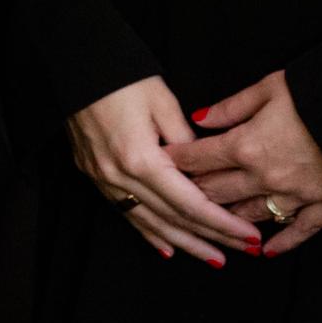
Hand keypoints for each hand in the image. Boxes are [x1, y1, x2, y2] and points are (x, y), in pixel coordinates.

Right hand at [67, 75, 269, 266]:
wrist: (74, 66)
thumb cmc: (121, 77)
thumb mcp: (163, 102)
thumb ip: (186, 141)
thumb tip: (201, 166)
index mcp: (141, 159)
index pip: (190, 203)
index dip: (221, 224)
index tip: (247, 236)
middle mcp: (120, 176)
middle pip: (172, 218)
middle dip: (210, 238)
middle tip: (241, 252)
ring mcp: (103, 178)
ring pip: (148, 222)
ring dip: (182, 242)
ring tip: (211, 256)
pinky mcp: (93, 173)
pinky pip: (125, 211)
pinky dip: (148, 231)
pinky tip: (166, 247)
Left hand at [165, 70, 321, 255]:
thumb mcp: (271, 87)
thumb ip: (231, 106)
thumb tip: (198, 119)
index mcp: (247, 145)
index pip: (198, 159)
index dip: (176, 161)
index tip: (161, 163)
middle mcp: (265, 177)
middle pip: (216, 193)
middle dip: (195, 192)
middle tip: (179, 194)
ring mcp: (296, 195)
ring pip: (250, 215)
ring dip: (229, 220)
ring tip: (214, 222)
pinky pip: (299, 231)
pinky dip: (281, 243)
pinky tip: (265, 251)